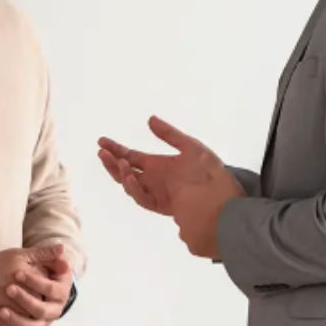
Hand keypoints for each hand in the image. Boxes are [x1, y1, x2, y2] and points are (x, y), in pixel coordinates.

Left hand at [0, 244, 73, 325]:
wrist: (30, 286)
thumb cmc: (35, 269)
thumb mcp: (39, 260)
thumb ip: (47, 255)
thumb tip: (61, 248)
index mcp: (61, 293)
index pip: (51, 289)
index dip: (35, 281)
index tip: (18, 273)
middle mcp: (54, 311)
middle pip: (42, 311)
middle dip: (25, 300)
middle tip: (8, 289)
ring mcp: (41, 322)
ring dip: (15, 320)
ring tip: (0, 311)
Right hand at [97, 117, 244, 258]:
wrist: (225, 195)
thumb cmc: (210, 172)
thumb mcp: (191, 147)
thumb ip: (170, 135)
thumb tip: (150, 119)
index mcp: (158, 166)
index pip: (131, 157)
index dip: (116, 149)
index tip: (101, 141)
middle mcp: (153, 180)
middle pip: (125, 172)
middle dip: (112, 163)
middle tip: (102, 152)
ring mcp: (157, 193)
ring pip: (130, 186)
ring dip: (122, 175)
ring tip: (119, 163)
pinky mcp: (163, 205)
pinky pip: (144, 199)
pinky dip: (136, 190)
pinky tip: (132, 179)